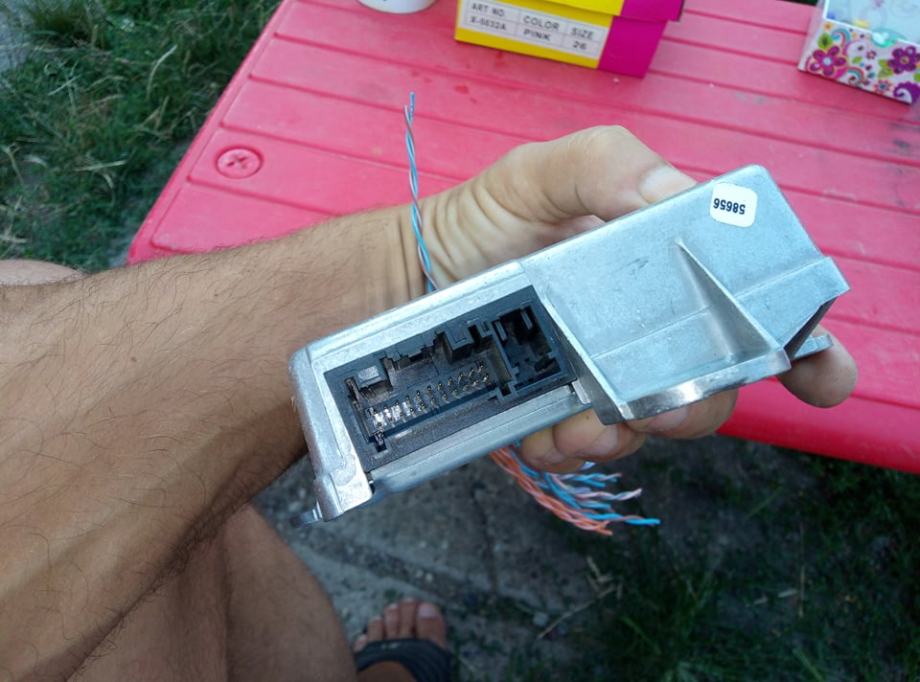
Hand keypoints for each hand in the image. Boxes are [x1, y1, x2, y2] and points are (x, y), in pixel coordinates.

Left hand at [417, 127, 856, 471]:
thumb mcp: (537, 173)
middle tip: (674, 404)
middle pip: (713, 384)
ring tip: (583, 418)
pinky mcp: (557, 416)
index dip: (802, 347)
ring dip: (628, 433)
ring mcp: (601, 380)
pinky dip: (573, 447)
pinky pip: (584, 449)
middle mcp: (644, 332)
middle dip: (704, 404)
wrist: (410, 279)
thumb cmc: (480, 222)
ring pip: (649, 429)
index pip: (748, 312)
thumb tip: (678, 196)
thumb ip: (605, 165)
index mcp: (662, 272)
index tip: (820, 375)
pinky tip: (547, 428)